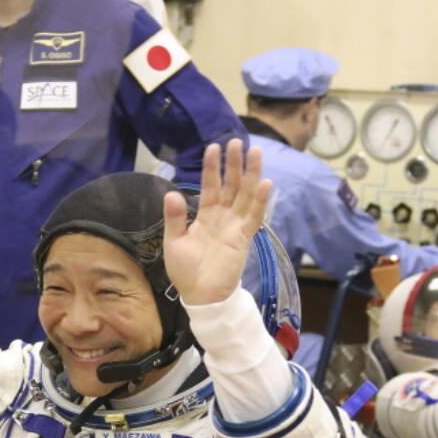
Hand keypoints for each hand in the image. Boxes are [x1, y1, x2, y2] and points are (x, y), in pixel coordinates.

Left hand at [162, 139, 270, 306]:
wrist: (200, 296)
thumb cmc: (186, 271)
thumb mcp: (174, 242)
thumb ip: (175, 218)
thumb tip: (172, 192)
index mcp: (206, 215)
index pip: (211, 186)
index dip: (212, 167)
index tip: (214, 147)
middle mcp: (223, 216)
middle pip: (232, 185)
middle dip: (235, 164)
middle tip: (238, 141)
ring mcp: (235, 226)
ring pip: (245, 195)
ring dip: (251, 174)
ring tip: (255, 152)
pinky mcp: (244, 238)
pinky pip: (254, 216)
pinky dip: (260, 201)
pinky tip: (265, 184)